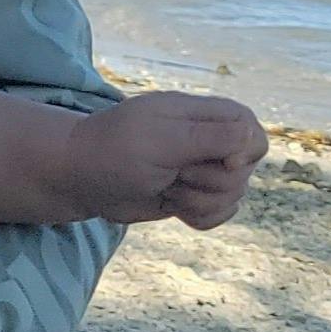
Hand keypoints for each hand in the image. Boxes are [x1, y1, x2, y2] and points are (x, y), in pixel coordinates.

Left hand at [66, 92, 266, 227]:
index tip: (221, 161)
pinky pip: (219, 215)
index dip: (245, 151)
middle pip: (244, 171)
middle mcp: (207, 141)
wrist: (77, 179)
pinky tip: (170, 205)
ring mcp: (200, 169)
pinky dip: (197, 217)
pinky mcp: (192, 195)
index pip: (252, 130)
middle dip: (207, 181)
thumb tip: (253, 141)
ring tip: (163, 185)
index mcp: (203, 115)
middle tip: (169, 171)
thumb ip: (212, 137)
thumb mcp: (162, 140)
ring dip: (196, 200)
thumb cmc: (113, 152)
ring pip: (232, 196)